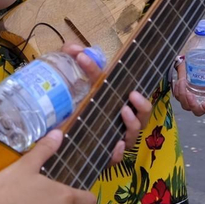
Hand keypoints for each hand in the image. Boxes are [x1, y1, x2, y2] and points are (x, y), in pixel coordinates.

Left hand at [62, 44, 152, 163]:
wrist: (62, 141)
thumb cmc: (76, 108)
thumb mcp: (73, 84)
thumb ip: (72, 61)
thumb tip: (73, 47)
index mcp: (118, 99)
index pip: (122, 85)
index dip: (104, 71)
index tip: (83, 58)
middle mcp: (122, 118)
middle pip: (143, 112)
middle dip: (142, 103)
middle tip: (132, 93)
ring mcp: (118, 137)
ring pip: (135, 132)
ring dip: (133, 122)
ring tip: (124, 111)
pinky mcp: (108, 154)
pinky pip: (119, 156)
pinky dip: (119, 151)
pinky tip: (116, 145)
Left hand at [172, 67, 204, 117]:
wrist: (193, 64)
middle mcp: (202, 104)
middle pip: (198, 112)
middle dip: (193, 105)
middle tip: (190, 94)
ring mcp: (190, 102)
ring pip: (185, 106)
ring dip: (183, 95)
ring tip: (183, 82)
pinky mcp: (181, 97)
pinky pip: (178, 97)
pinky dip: (177, 90)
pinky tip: (179, 81)